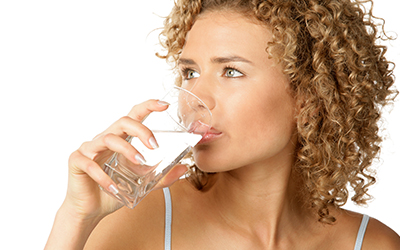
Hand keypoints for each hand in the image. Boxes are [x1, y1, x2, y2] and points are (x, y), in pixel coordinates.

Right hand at [62, 99, 187, 220]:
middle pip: (123, 122)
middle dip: (141, 130)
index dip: (148, 106)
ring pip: (108, 138)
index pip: (134, 116)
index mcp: (120, 139)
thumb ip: (162, 176)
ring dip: (127, 150)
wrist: (91, 209)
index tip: (164, 105)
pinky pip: (90, 164)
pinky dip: (104, 177)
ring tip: (140, 163)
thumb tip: (184, 169)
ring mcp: (90, 148)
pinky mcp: (77, 161)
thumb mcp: (142, 183)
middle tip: (154, 146)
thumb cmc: (114, 189)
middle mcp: (105, 138)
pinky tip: (115, 188)